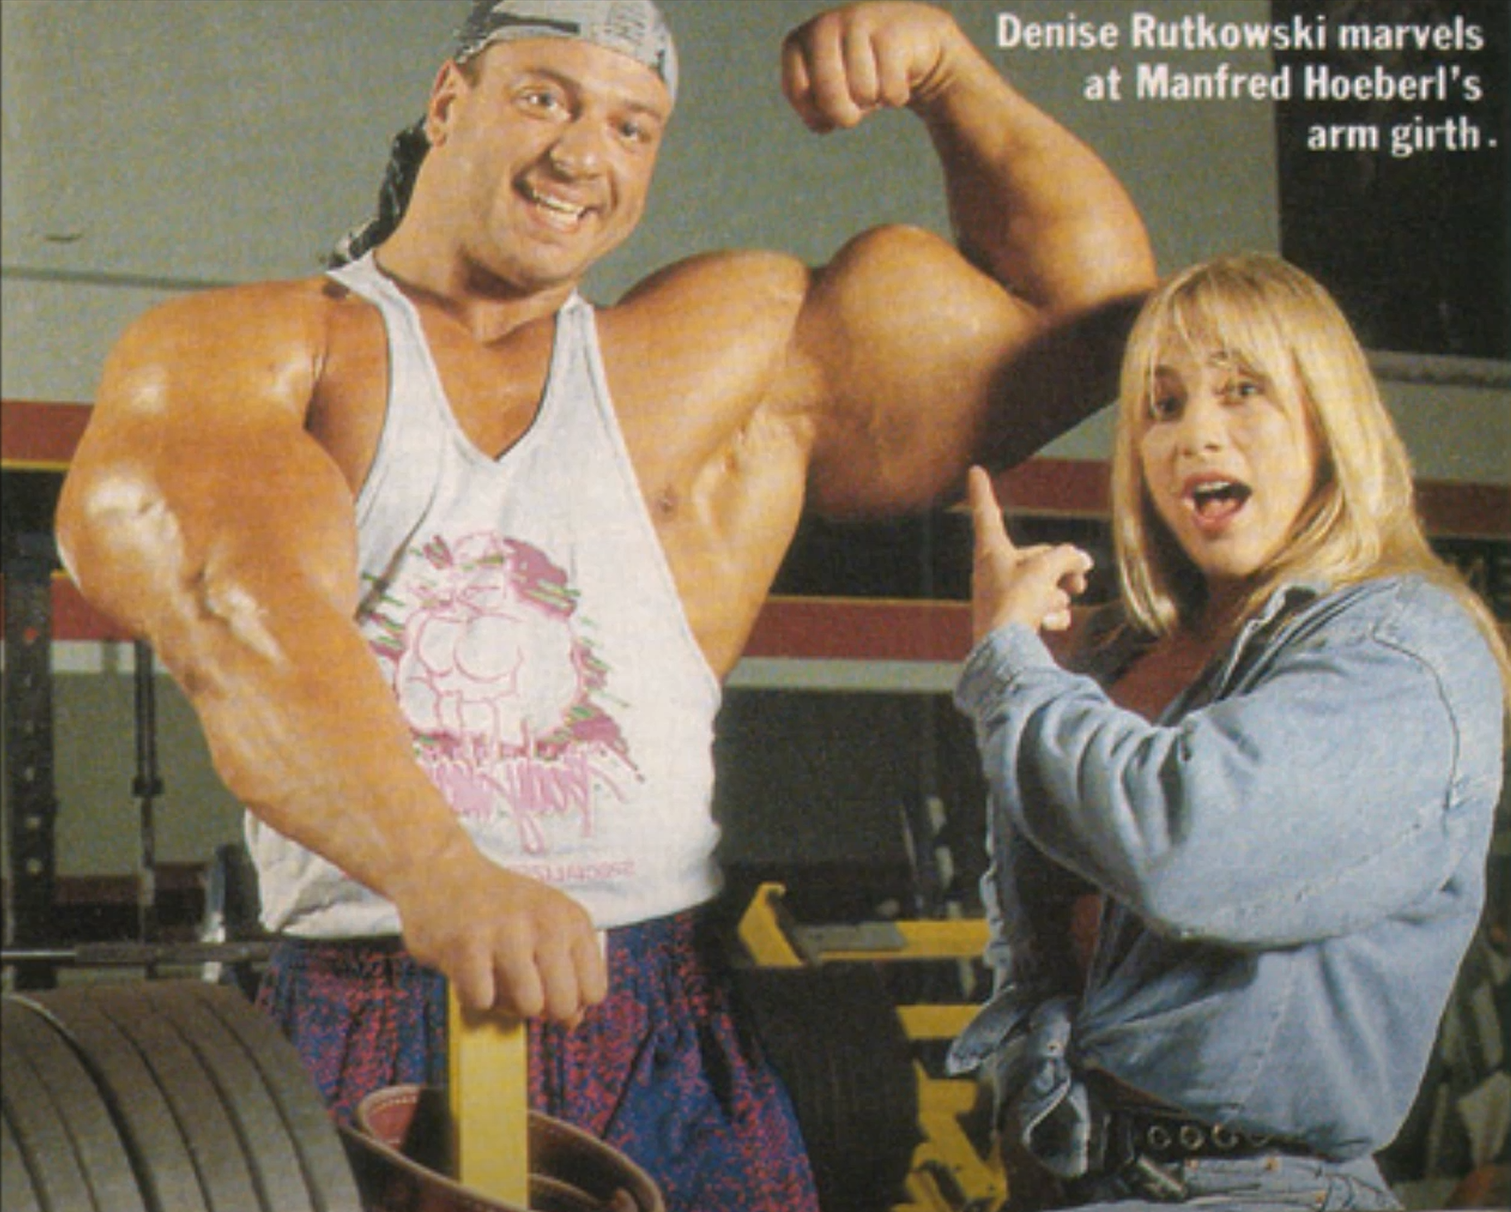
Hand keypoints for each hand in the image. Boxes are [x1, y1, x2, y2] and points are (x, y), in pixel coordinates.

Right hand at [392, 848, 606, 1025]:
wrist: (443, 871)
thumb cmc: (502, 910)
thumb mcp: (548, 929)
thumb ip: (569, 975)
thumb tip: (572, 1022)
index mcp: (572, 919)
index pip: (594, 991)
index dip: (571, 1003)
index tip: (549, 988)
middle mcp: (547, 922)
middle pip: (564, 1005)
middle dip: (542, 1010)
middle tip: (521, 987)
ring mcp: (508, 932)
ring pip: (527, 1007)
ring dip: (506, 1003)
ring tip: (494, 975)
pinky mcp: (467, 945)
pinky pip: (482, 1002)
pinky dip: (473, 995)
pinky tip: (467, 969)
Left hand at [781, 2, 964, 131]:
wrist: (910, 41)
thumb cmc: (861, 73)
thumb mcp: (829, 95)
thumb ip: (815, 113)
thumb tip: (823, 124)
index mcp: (797, 44)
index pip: (797, 93)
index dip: (816, 115)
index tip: (829, 112)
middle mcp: (822, 27)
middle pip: (828, 95)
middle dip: (845, 115)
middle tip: (857, 109)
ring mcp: (857, 24)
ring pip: (862, 93)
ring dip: (874, 99)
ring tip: (877, 81)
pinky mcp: (891, 32)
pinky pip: (890, 89)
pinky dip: (896, 95)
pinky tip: (898, 76)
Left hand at [968, 466, 1091, 643]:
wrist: (1003, 652)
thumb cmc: (1016, 602)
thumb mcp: (1047, 568)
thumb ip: (1067, 556)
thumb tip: (1082, 560)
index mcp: (991, 551)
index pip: (988, 512)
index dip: (982, 491)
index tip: (974, 469)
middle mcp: (993, 571)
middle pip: (1035, 556)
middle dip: (1063, 566)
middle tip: (1082, 578)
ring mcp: (1003, 597)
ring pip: (1043, 584)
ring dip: (1058, 593)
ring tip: (1059, 603)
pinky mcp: (1012, 621)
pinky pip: (1041, 609)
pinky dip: (1052, 615)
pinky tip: (1052, 624)